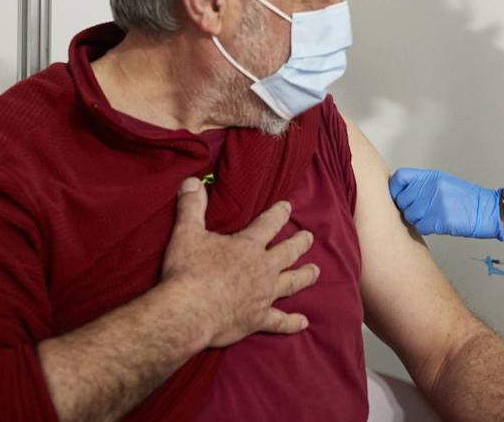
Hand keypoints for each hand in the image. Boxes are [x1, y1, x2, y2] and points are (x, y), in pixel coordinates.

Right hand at [160, 177, 319, 348]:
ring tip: (316, 271)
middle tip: (309, 236)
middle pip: (288, 252)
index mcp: (248, 246)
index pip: (269, 224)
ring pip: (291, 283)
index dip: (279, 213)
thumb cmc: (188, 271)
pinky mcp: (258, 319)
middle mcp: (262, 269)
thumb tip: (191, 181)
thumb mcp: (186, 233)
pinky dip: (292, 323)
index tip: (288, 207)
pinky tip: (303, 322)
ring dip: (305, 276)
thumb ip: (192, 207)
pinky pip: (279, 321)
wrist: (188, 311)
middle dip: (299, 243)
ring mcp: (263, 295)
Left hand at [388, 168, 503, 240]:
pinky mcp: (440, 218)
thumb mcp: (444, 183)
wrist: (488, 210)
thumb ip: (423, 186)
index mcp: (431, 177)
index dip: (395, 189)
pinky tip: (436, 225)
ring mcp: (435, 202)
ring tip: (431, 218)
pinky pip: (420, 226)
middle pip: (402, 200)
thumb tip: (403, 194)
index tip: (398, 196)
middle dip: (407, 209)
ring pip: (410, 215)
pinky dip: (426, 228)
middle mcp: (431, 187)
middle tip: (419, 212)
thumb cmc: (467, 199)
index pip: (400, 177)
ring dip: (417, 220)